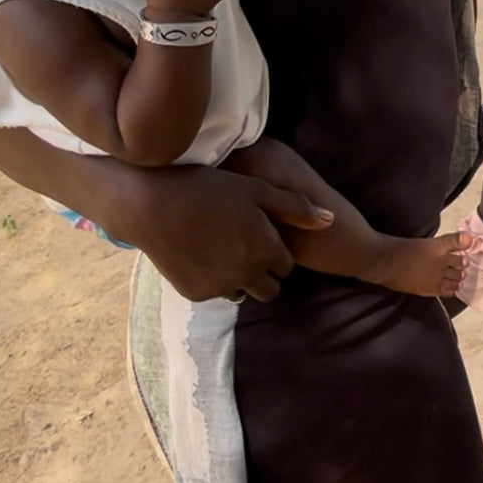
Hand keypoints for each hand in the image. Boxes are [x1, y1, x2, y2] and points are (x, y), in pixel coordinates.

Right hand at [123, 164, 333, 300]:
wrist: (151, 203)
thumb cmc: (210, 188)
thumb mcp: (257, 189)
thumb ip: (296, 208)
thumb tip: (331, 222)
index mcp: (266, 248)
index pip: (286, 265)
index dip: (275, 249)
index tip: (260, 232)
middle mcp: (246, 274)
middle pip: (270, 289)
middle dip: (263, 272)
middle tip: (244, 245)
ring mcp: (219, 287)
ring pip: (242, 293)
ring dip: (239, 278)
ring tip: (221, 247)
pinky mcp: (195, 294)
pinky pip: (215, 293)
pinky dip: (213, 279)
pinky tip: (200, 252)